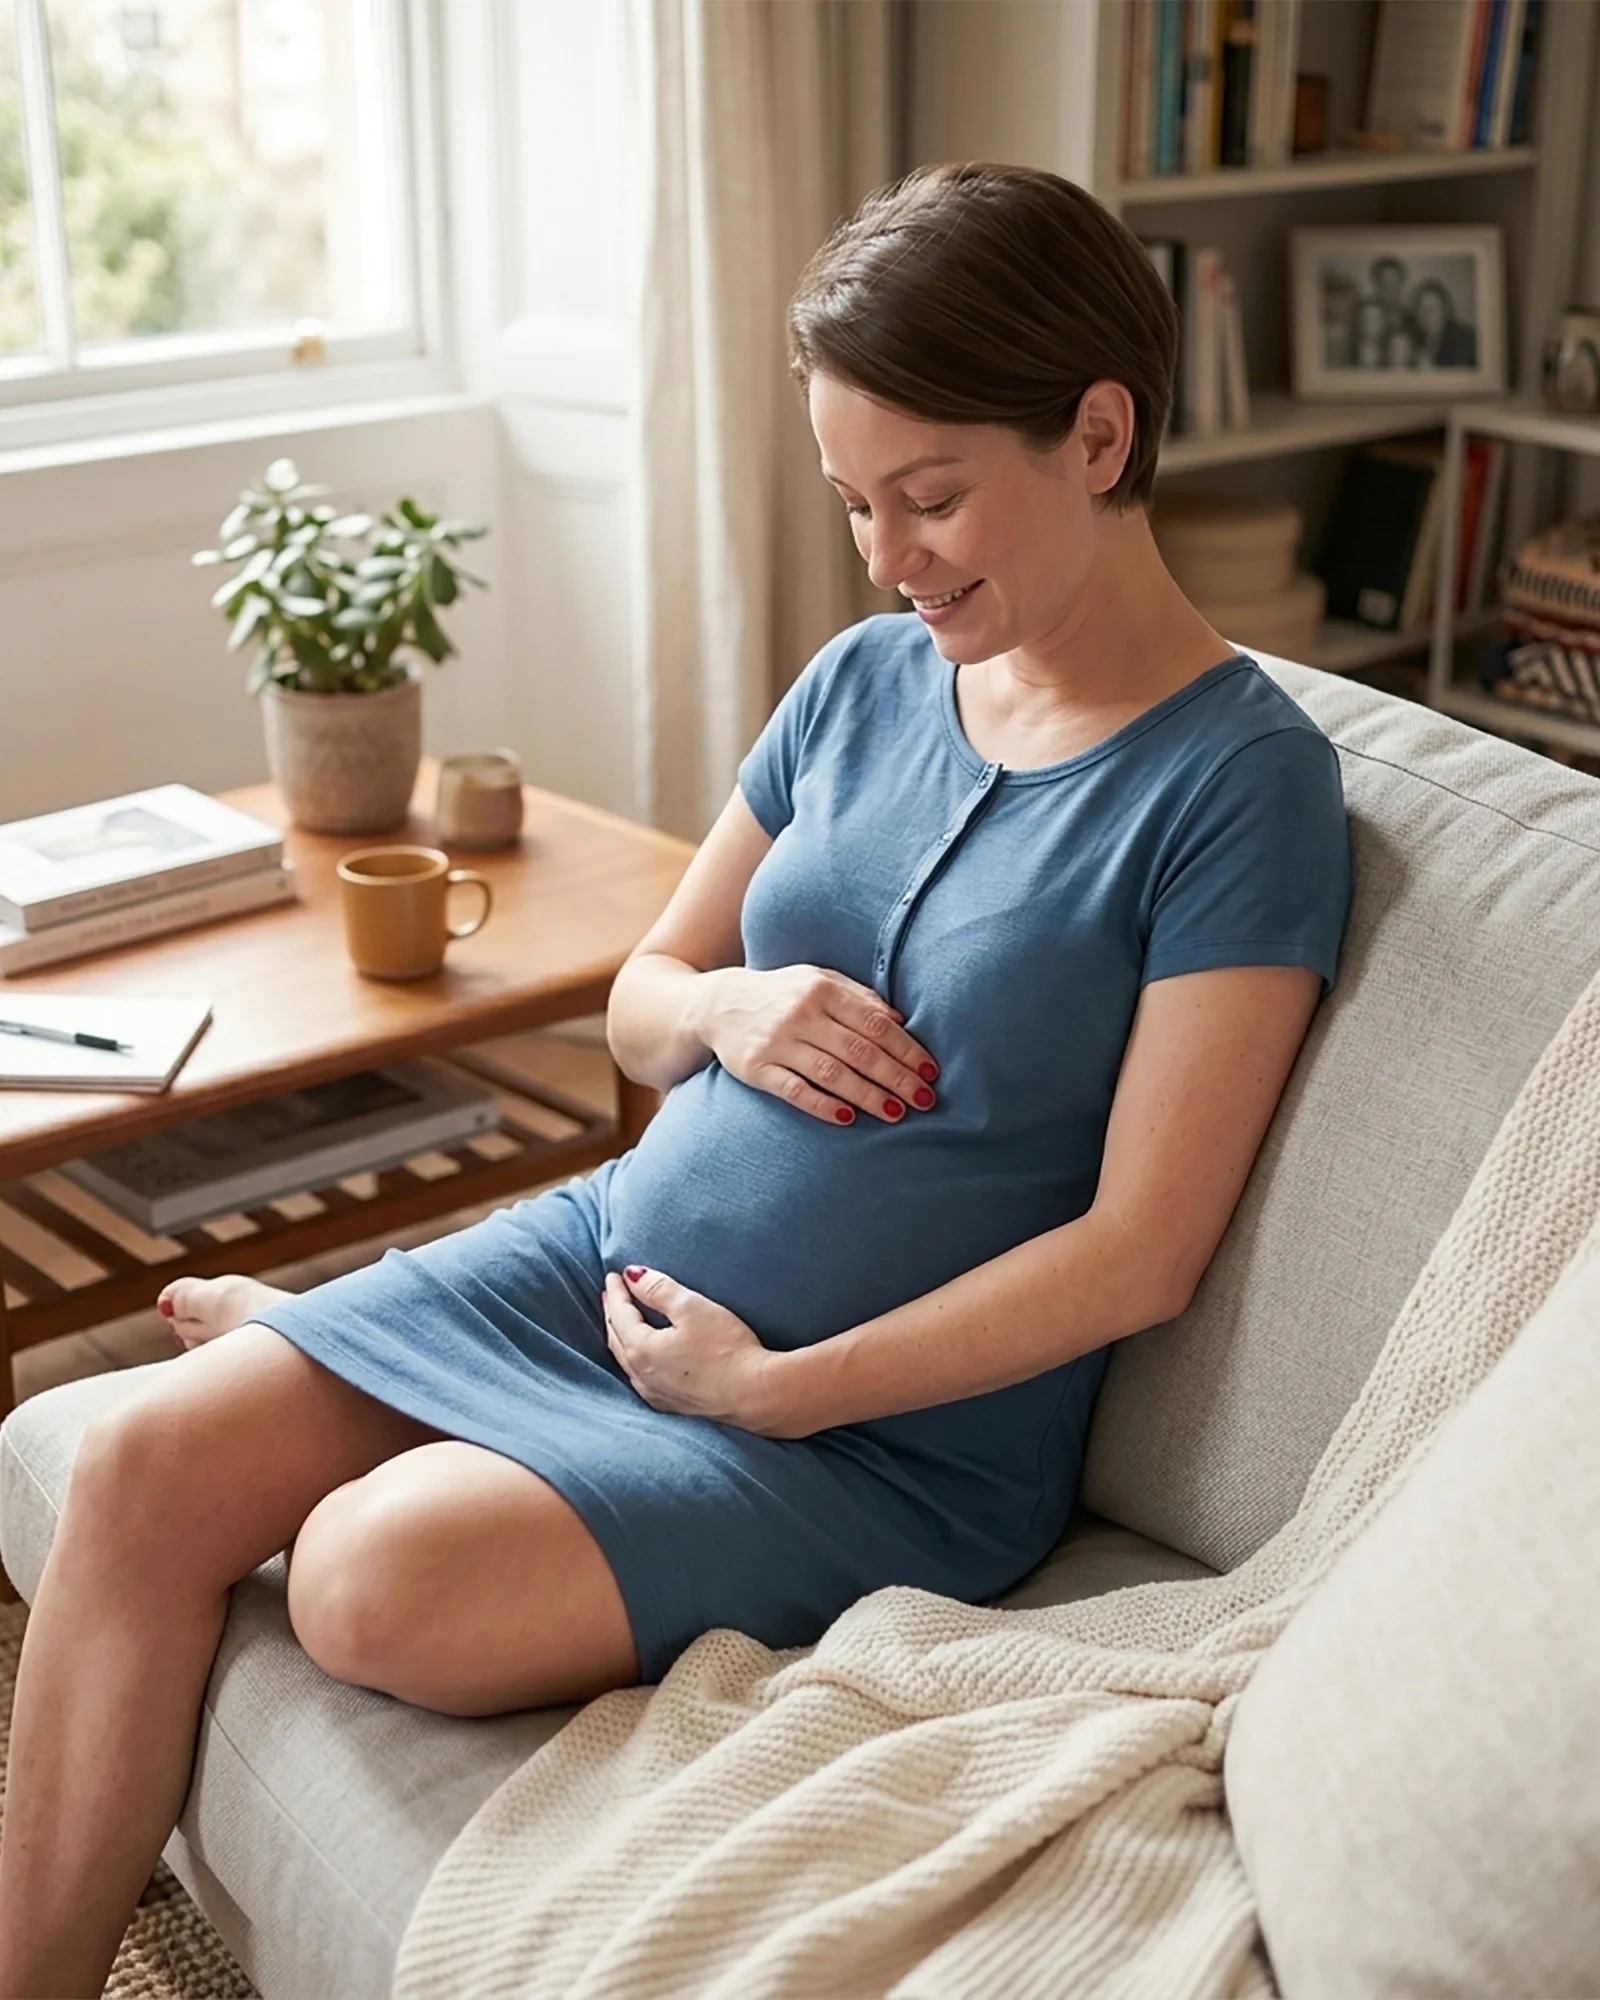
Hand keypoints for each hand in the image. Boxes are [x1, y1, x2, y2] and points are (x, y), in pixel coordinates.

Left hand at [601, 1266, 785, 1433]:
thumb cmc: (726, 1348)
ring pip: (626, 1360)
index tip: (614, 1275)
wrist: (755, 1394)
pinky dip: (634, 1358)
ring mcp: (655, 1394)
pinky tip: (642, 1356)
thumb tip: (632, 1276)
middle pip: (616, 1338)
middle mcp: (641, 1375)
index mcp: (641, 1349)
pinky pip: (640, 1377)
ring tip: (621, 1321)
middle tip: (612, 1294)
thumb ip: (658, 1289)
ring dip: (620, 1337)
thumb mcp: (691, 1307)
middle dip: (612, 1314)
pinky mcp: (672, 1405)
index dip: (616, 1292)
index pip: (619, 1314)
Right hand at [699, 965, 939, 1125]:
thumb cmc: (783, 994)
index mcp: (823, 990)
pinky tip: (846, 1117)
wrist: (719, 1004)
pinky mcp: (756, 1069)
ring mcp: (777, 1042)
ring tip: (896, 1113)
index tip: (930, 1072)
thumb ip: (859, 997)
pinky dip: (821, 1104)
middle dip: (896, 1078)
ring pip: (831, 1073)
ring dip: (868, 1095)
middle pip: (859, 1050)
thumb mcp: (819, 980)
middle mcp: (801, 1014)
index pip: (875, 1023)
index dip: (906, 1049)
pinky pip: (794, 1090)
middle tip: (925, 1100)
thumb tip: (901, 1019)